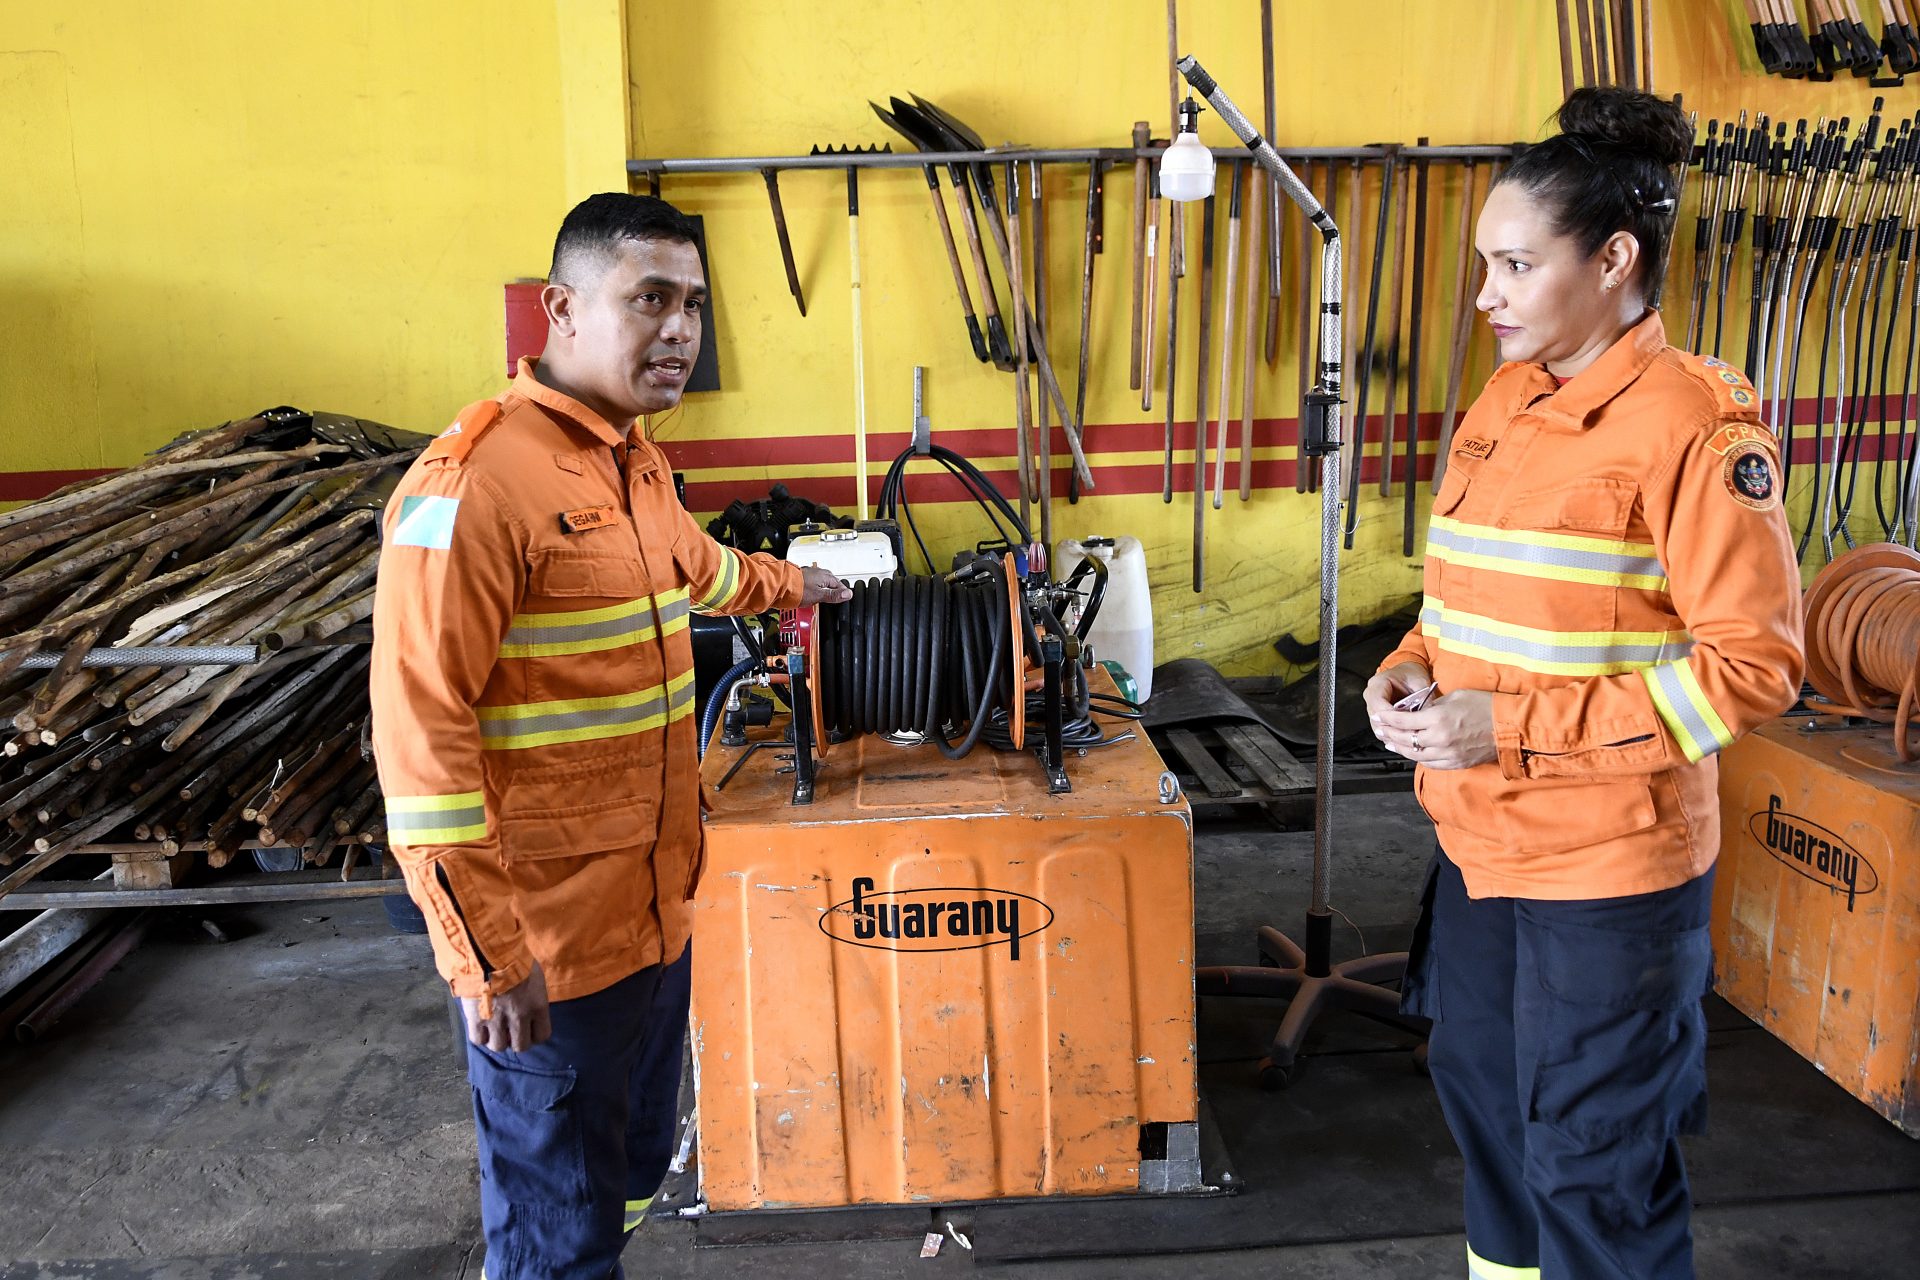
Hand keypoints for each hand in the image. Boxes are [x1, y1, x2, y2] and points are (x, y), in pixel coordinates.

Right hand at [460, 961, 550, 1052]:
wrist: (489, 952)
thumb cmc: (516, 959)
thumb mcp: (535, 977)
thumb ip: (534, 997)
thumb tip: (531, 1008)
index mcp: (538, 1006)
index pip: (542, 1036)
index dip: (534, 1034)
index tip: (528, 1029)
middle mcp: (519, 1017)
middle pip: (521, 1046)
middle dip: (516, 1040)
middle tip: (510, 1032)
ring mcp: (497, 1020)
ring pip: (498, 1046)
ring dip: (497, 1040)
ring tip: (493, 1030)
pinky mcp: (476, 1018)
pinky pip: (478, 1039)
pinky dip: (480, 1036)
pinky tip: (480, 1027)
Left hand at [799, 566, 852, 604]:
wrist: (780, 585)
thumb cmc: (798, 589)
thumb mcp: (819, 595)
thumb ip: (834, 595)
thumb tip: (848, 594)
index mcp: (826, 575)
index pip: (840, 584)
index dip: (842, 593)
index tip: (844, 598)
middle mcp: (818, 572)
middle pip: (830, 582)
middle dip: (832, 590)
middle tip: (835, 598)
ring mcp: (809, 574)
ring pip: (820, 582)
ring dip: (822, 589)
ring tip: (823, 597)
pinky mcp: (801, 578)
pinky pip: (812, 583)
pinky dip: (813, 589)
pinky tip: (810, 594)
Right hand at [1363, 662, 1431, 731]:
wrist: (1409, 673)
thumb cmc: (1412, 675)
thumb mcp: (1420, 683)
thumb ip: (1423, 699)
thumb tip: (1427, 717)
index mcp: (1377, 683)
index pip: (1378, 703)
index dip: (1391, 715)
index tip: (1407, 722)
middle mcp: (1371, 695)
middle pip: (1376, 718)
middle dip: (1394, 727)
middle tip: (1411, 732)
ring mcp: (1372, 707)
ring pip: (1378, 727)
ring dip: (1394, 733)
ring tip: (1410, 736)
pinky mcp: (1378, 716)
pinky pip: (1382, 730)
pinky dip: (1394, 735)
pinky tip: (1406, 737)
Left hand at [1373, 689, 1497, 770]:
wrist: (1510, 727)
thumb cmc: (1486, 706)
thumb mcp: (1455, 696)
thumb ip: (1433, 705)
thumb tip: (1420, 712)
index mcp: (1437, 718)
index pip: (1403, 721)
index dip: (1387, 718)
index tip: (1378, 715)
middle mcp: (1439, 738)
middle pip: (1404, 739)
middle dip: (1389, 733)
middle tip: (1381, 729)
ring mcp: (1447, 754)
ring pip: (1414, 754)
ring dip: (1400, 748)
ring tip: (1391, 742)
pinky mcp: (1455, 763)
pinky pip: (1430, 763)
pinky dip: (1418, 757)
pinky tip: (1412, 751)